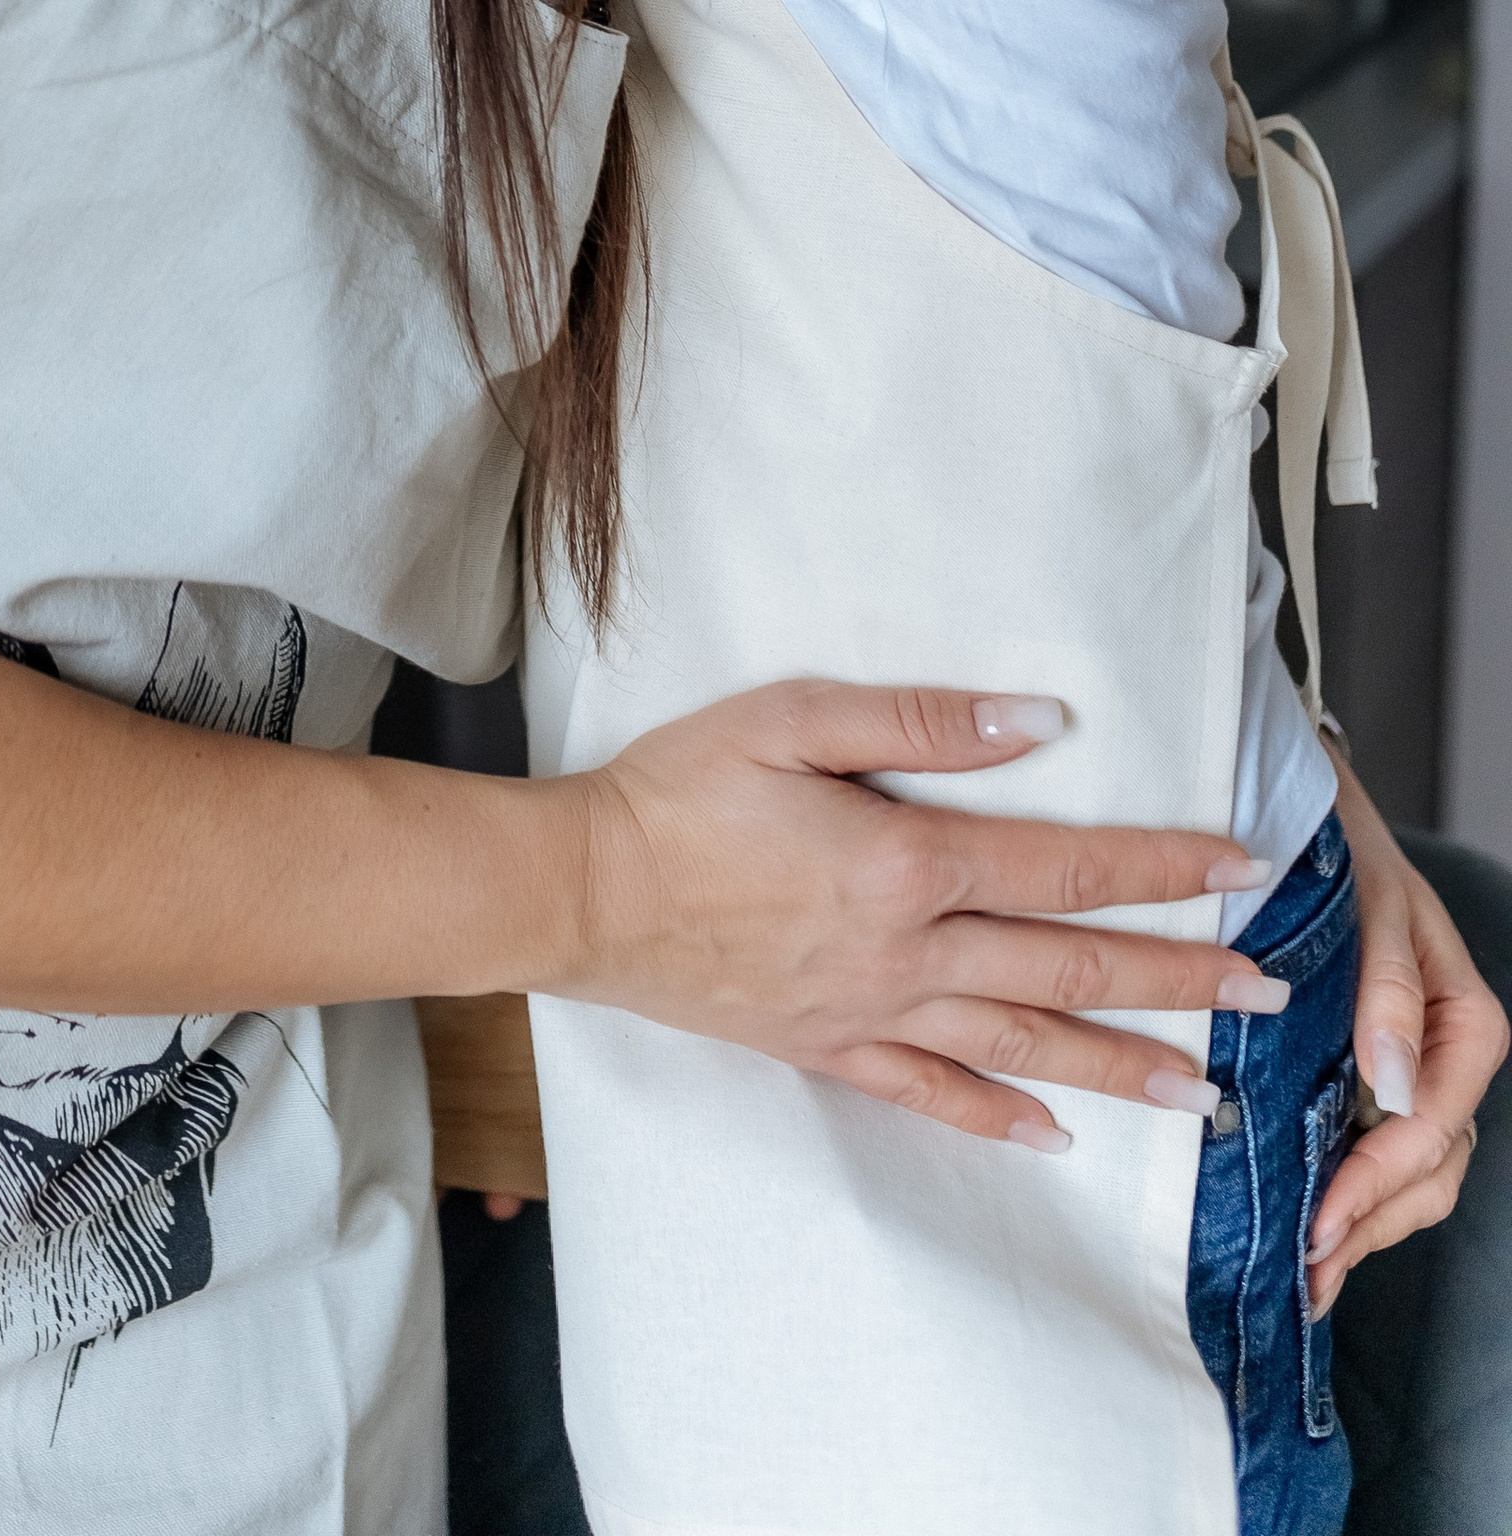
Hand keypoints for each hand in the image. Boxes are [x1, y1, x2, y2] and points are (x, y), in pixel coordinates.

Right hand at [559, 679, 1295, 1149]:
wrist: (581, 890)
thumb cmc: (679, 787)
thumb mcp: (792, 715)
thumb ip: (923, 720)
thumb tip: (1042, 724)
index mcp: (908, 861)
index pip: (1067, 867)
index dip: (1164, 865)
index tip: (1245, 870)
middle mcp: (907, 952)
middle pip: (1067, 968)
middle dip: (1177, 979)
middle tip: (1268, 996)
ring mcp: (870, 1013)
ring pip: (1021, 1046)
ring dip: (1118, 1066)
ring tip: (1202, 1091)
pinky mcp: (826, 1049)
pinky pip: (930, 1095)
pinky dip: (999, 1116)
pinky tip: (1051, 1133)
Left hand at [1304, 761, 1506, 1312]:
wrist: (1317, 825)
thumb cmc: (1349, 859)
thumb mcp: (1374, 910)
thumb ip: (1389, 994)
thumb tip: (1393, 1085)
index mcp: (1468, 1026)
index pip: (1430, 1129)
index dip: (1377, 1181)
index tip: (1322, 1218)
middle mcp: (1451, 1062)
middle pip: (1429, 1172)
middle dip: (1371, 1224)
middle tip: (1308, 1273)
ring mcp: (1419, 1078)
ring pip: (1414, 1180)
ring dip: (1365, 1228)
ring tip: (1307, 1279)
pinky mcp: (1379, 1083)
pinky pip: (1383, 1158)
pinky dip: (1353, 1199)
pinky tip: (1311, 1236)